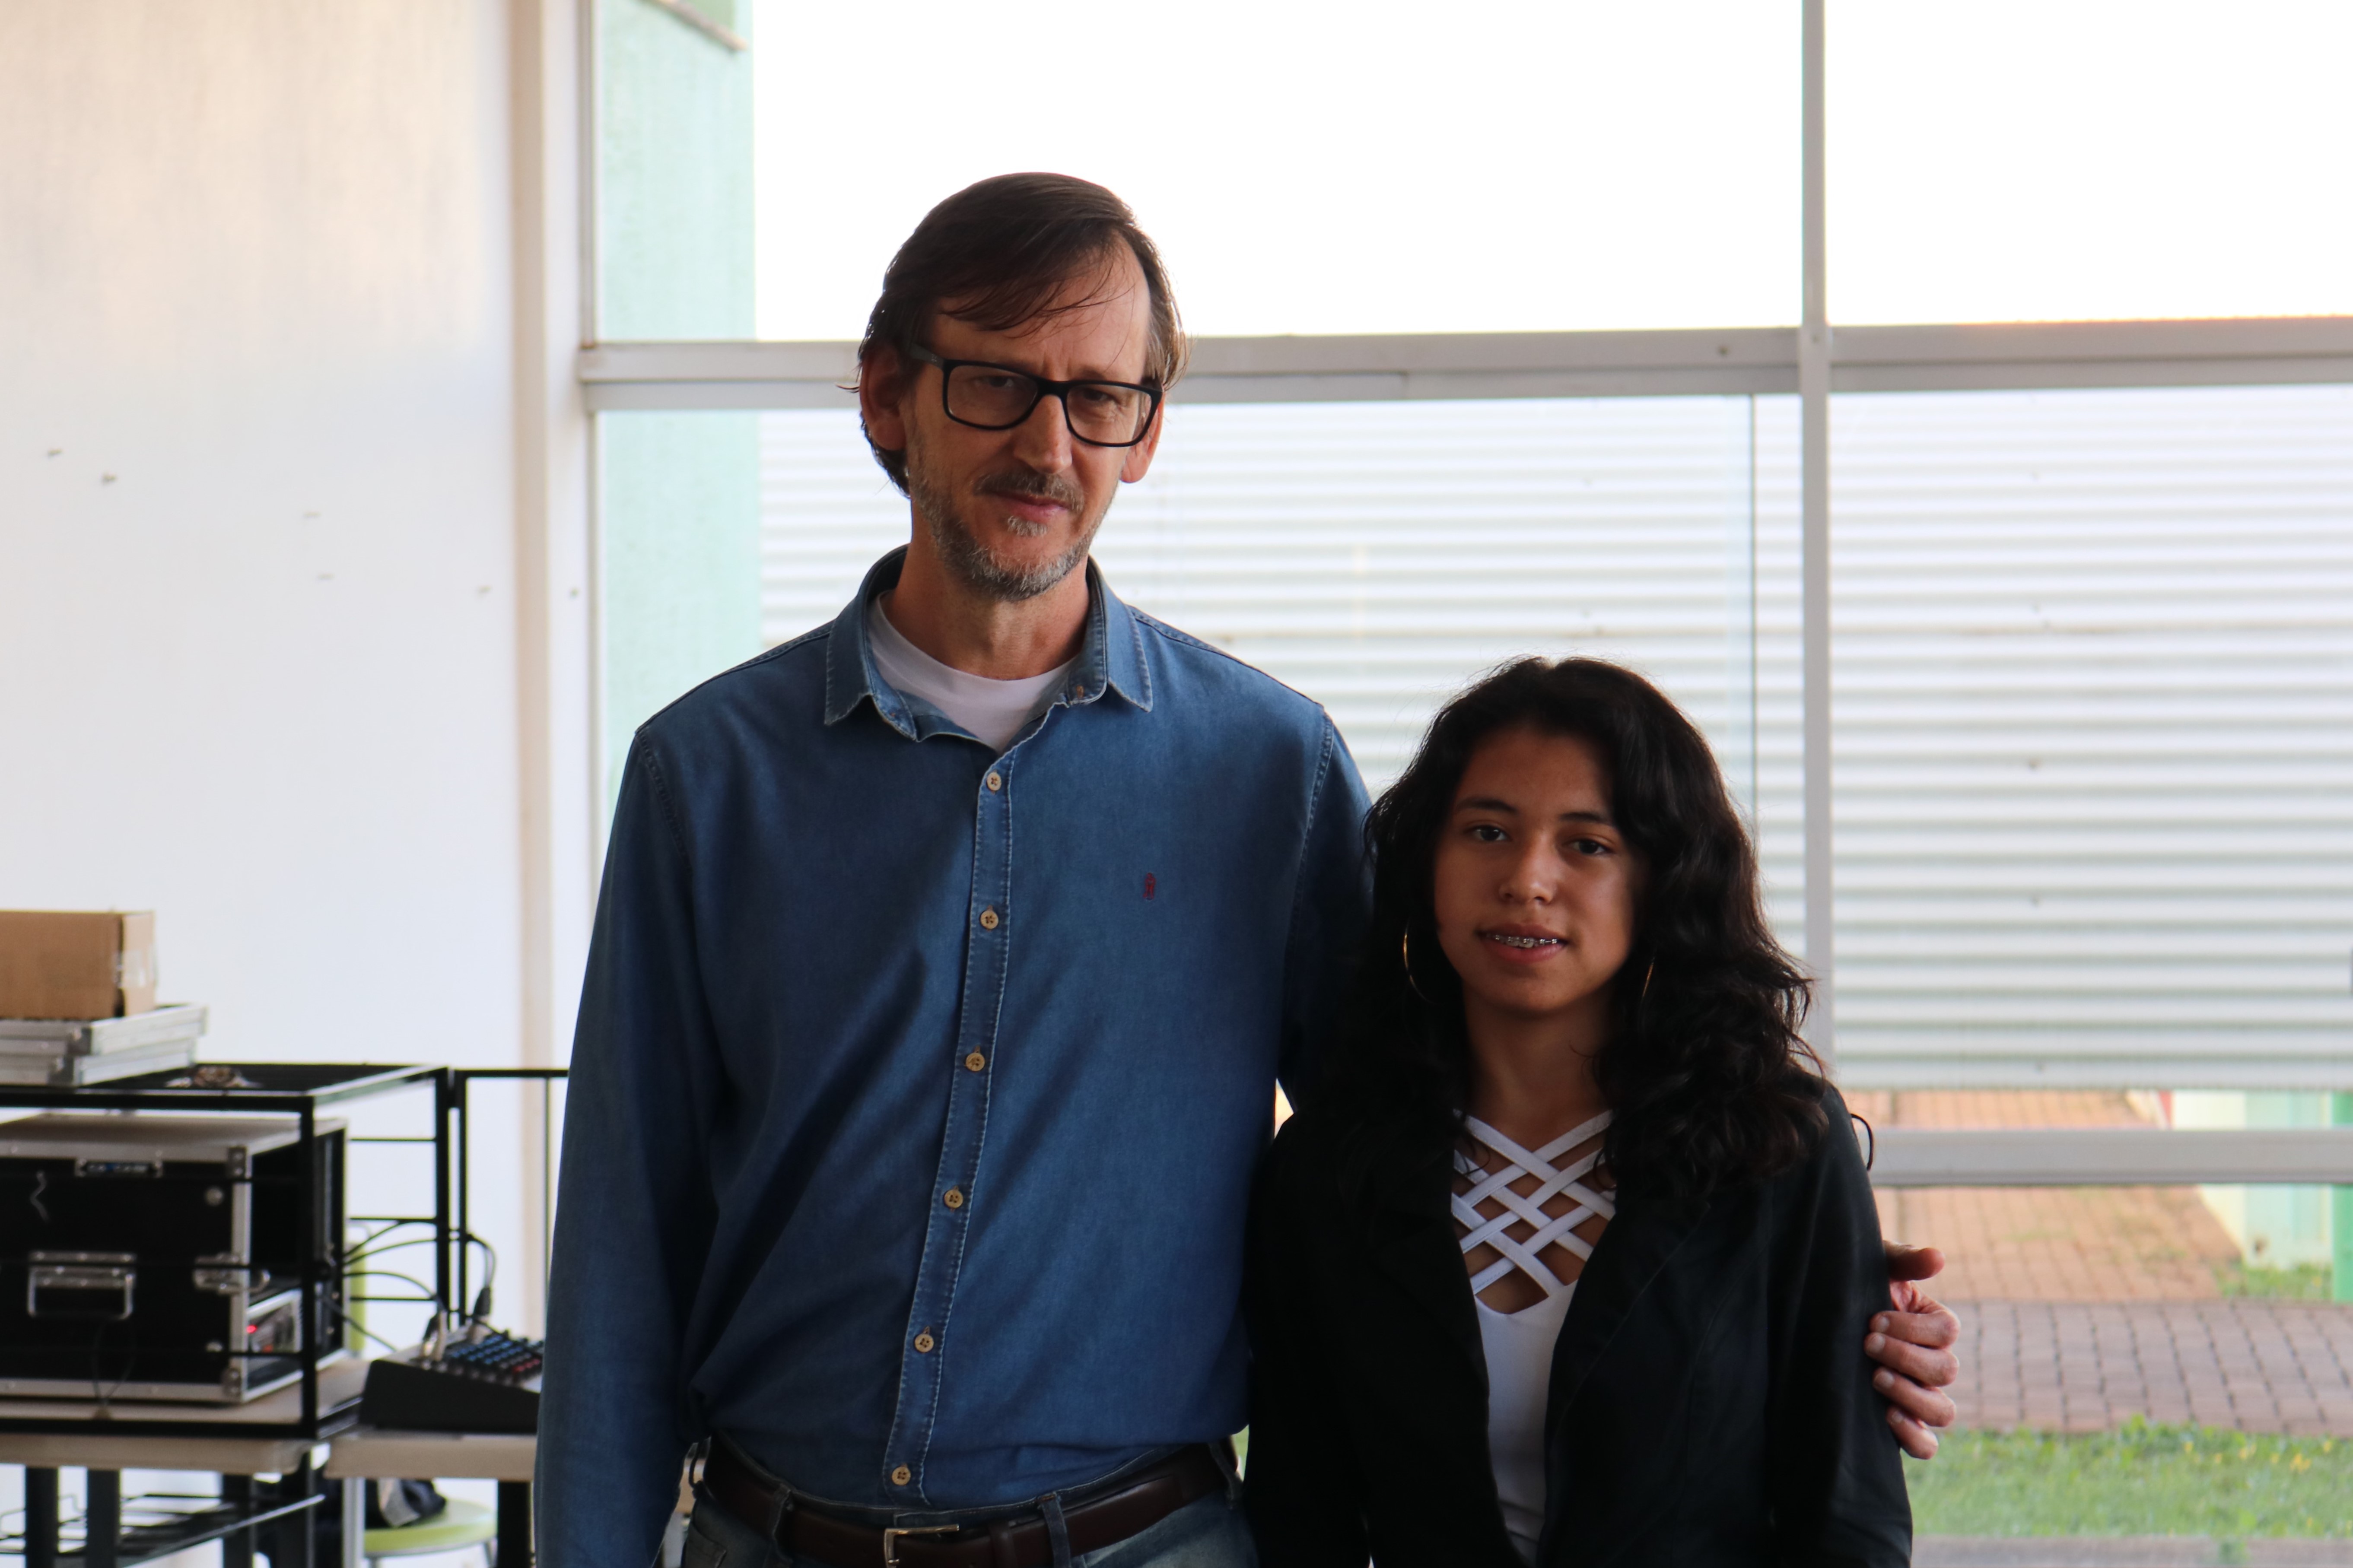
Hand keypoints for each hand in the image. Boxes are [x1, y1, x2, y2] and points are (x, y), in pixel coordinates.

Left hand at [1865, 1241, 1958, 1459]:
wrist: (1821, 1318)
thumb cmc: (1853, 1287)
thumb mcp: (1875, 1268)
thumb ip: (1905, 1262)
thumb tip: (1938, 1258)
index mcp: (1932, 1325)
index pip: (1947, 1330)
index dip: (1914, 1327)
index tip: (1874, 1319)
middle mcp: (1932, 1362)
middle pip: (1946, 1370)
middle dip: (1906, 1357)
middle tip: (1867, 1344)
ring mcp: (1919, 1395)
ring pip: (1943, 1411)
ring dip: (1911, 1395)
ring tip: (1875, 1378)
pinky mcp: (1901, 1422)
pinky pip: (1925, 1445)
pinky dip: (1914, 1436)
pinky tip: (1888, 1416)